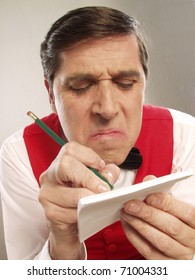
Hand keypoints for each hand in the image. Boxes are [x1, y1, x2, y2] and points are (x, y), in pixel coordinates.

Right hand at [39, 141, 119, 258]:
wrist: (70, 225)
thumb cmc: (83, 199)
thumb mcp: (97, 182)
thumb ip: (106, 174)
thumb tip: (110, 172)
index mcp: (61, 162)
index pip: (71, 149)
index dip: (89, 156)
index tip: (101, 167)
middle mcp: (50, 175)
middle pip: (65, 164)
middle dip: (89, 177)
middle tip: (104, 189)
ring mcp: (47, 194)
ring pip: (71, 194)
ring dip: (90, 199)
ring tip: (100, 202)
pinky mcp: (50, 212)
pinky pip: (70, 213)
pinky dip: (84, 214)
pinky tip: (88, 214)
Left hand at [121, 178, 194, 258]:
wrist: (177, 243)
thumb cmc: (174, 219)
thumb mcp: (173, 205)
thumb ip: (162, 192)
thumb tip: (149, 180)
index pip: (186, 212)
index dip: (167, 204)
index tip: (149, 196)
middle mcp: (192, 240)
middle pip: (171, 227)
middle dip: (148, 214)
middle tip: (130, 205)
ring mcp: (181, 255)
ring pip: (160, 241)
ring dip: (140, 226)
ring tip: (126, 213)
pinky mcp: (166, 264)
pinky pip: (149, 252)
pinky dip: (135, 238)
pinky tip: (127, 225)